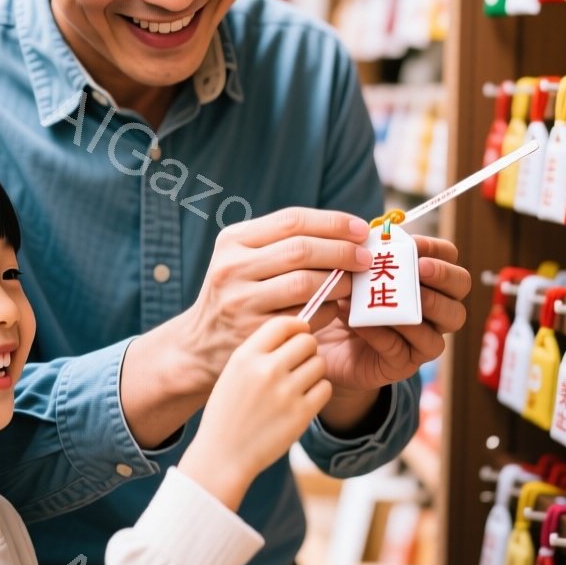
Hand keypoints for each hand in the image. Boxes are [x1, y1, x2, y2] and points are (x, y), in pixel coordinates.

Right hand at [178, 208, 372, 387]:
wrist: (199, 344)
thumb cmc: (236, 292)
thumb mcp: (243, 258)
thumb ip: (283, 242)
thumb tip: (347, 231)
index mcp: (232, 240)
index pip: (292, 220)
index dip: (333, 223)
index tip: (361, 229)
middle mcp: (231, 267)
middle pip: (301, 250)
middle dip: (342, 251)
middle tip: (367, 259)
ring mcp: (240, 302)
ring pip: (305, 284)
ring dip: (339, 283)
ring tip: (354, 284)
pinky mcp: (252, 333)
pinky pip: (304, 317)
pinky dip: (327, 311)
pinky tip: (334, 309)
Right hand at [179, 317, 331, 510]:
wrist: (223, 455)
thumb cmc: (228, 412)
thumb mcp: (233, 372)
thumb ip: (260, 351)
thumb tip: (296, 331)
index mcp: (246, 357)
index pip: (283, 324)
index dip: (296, 327)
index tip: (298, 336)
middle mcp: (266, 370)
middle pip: (307, 341)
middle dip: (307, 350)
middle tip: (299, 364)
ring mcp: (285, 392)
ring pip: (320, 364)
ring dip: (314, 372)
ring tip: (299, 385)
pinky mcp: (301, 414)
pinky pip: (325, 388)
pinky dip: (319, 392)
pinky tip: (304, 400)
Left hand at [312, 234, 470, 394]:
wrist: (326, 344)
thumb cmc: (349, 301)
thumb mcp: (357, 275)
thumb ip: (369, 258)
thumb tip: (372, 240)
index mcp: (429, 283)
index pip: (451, 260)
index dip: (438, 251)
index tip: (414, 245)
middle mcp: (434, 313)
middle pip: (459, 294)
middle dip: (443, 278)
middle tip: (420, 269)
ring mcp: (421, 342)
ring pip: (441, 330)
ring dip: (422, 309)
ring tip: (399, 299)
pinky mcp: (401, 365)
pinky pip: (401, 350)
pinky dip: (383, 334)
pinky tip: (364, 322)